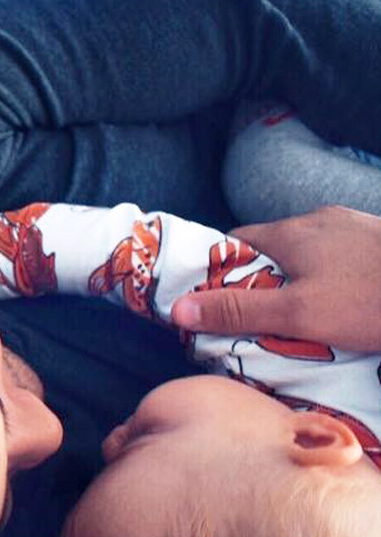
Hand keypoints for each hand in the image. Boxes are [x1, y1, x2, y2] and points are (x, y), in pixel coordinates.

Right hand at [171, 206, 380, 350]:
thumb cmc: (369, 300)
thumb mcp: (297, 314)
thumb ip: (237, 311)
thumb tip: (175, 308)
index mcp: (291, 232)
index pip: (235, 242)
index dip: (220, 270)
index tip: (215, 300)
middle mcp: (319, 220)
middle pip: (272, 247)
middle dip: (260, 278)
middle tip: (259, 316)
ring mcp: (354, 227)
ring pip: (309, 252)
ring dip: (299, 278)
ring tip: (302, 315)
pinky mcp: (380, 241)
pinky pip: (340, 257)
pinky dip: (330, 277)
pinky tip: (344, 303)